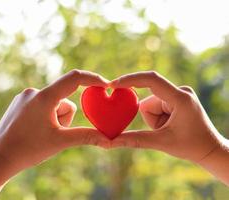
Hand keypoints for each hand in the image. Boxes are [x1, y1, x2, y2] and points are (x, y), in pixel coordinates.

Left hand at [0, 70, 110, 199]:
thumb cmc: (28, 150)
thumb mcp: (61, 142)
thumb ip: (87, 136)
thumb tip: (110, 138)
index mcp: (44, 97)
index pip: (74, 78)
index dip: (92, 79)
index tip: (105, 85)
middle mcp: (33, 92)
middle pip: (64, 100)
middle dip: (65, 118)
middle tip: (52, 134)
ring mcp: (24, 97)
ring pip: (53, 105)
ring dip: (54, 119)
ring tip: (40, 134)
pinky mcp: (19, 103)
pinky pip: (41, 106)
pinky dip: (44, 117)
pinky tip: (32, 131)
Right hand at [110, 71, 226, 162]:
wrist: (210, 149)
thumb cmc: (191, 146)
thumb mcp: (161, 143)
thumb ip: (135, 140)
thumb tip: (110, 142)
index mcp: (180, 98)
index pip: (151, 80)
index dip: (130, 80)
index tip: (113, 85)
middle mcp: (180, 91)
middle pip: (148, 99)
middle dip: (150, 118)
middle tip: (163, 131)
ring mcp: (178, 93)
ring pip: (149, 104)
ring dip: (153, 119)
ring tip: (169, 129)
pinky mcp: (175, 97)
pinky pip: (155, 105)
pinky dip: (156, 117)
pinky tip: (169, 125)